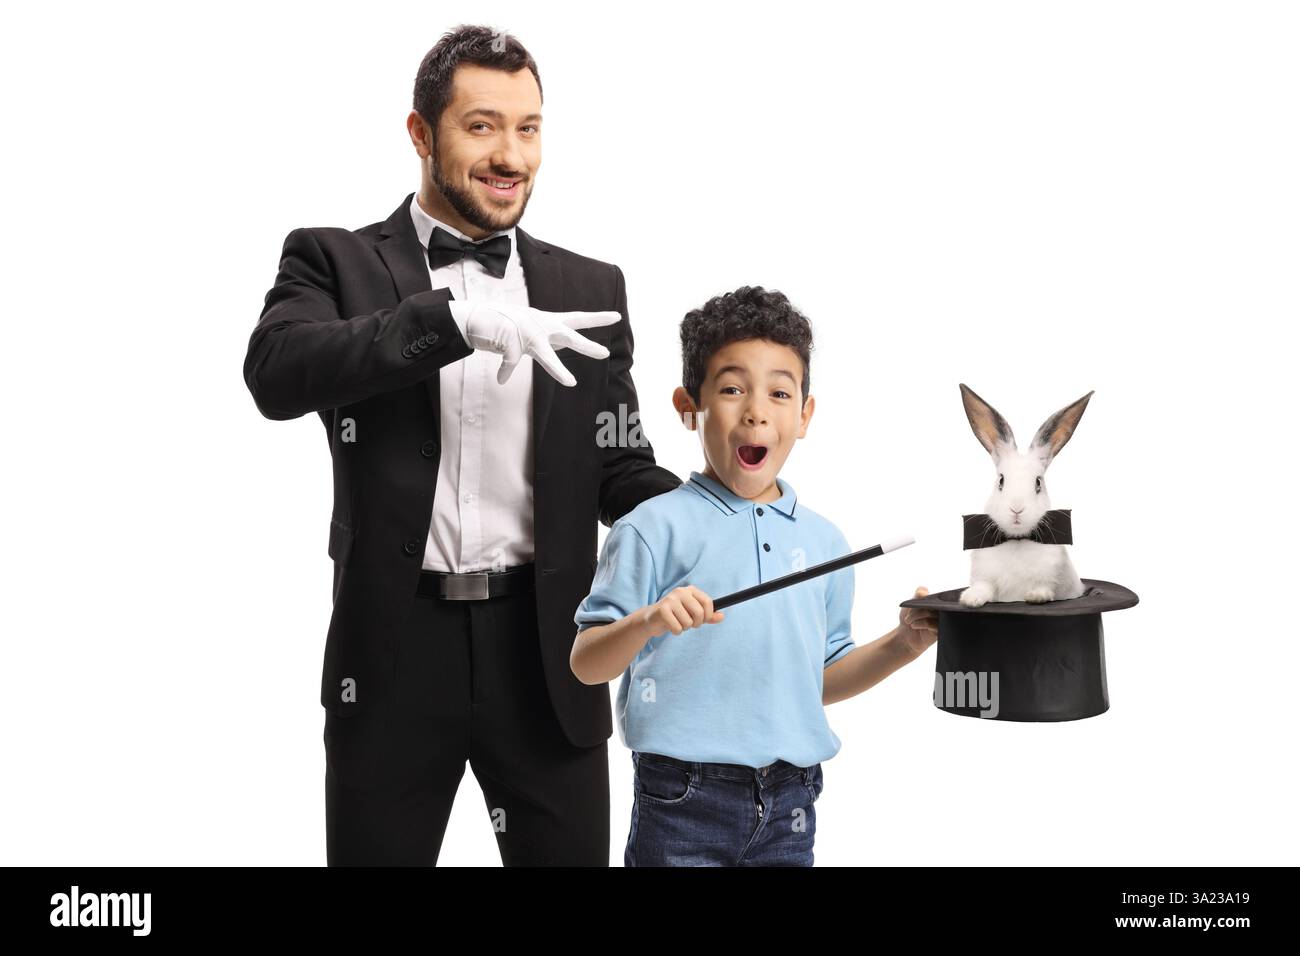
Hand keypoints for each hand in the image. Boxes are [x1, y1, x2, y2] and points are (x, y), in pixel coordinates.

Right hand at [449, 300, 620, 386]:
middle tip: (604, 354)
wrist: (474, 318)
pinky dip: (506, 371)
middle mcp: (541, 325)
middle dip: (586, 346)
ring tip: (570, 383)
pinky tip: (502, 378)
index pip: (577, 318)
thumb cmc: (500, 326)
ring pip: (545, 353)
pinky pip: (510, 363)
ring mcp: (526, 332)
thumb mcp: (521, 341)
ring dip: (557, 369)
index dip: (597, 318)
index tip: (617, 317)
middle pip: (569, 336)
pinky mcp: (511, 341)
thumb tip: (512, 377)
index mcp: (547, 322)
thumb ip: (531, 353)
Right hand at [639, 585, 723, 636]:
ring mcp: (670, 599)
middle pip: (699, 613)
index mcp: (690, 590)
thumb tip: (722, 616)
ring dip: (684, 628)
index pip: (707, 602)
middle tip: (689, 624)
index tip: (703, 621)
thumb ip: (708, 616)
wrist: (652, 619)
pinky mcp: (662, 609)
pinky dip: (676, 631)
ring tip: (677, 623)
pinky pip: (677, 627)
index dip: (708, 615)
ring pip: (688, 622)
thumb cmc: (676, 616)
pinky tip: (670, 626)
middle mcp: (681, 592)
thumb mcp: (693, 614)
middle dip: (696, 624)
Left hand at [897, 586, 938, 654]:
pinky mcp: (940, 631)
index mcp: (937, 603)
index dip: (924, 598)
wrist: (905, 636)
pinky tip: (914, 625)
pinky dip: (921, 623)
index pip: (937, 596)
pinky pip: (933, 624)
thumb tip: (925, 591)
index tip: (913, 603)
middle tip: (908, 613)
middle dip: (918, 607)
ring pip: (931, 613)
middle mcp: (941, 611)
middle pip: (934, 603)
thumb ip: (918, 595)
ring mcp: (941, 621)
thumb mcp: (910, 604)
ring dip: (917, 615)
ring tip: (908, 620)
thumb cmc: (909, 618)